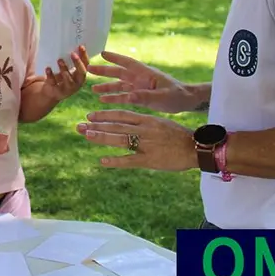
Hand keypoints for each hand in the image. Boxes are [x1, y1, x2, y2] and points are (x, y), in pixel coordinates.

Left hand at [30, 46, 88, 103]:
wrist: (51, 92)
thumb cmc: (61, 77)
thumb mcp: (67, 70)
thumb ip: (70, 61)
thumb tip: (71, 43)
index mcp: (81, 76)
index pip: (86, 65)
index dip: (84, 56)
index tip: (81, 46)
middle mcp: (77, 83)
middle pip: (81, 73)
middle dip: (77, 63)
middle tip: (72, 54)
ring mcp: (67, 89)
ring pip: (68, 80)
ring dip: (64, 69)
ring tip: (59, 60)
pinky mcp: (56, 92)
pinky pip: (54, 83)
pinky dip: (50, 75)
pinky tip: (48, 68)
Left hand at [76, 108, 196, 170]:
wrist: (195, 147)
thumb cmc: (179, 135)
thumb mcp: (161, 123)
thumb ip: (144, 122)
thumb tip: (128, 122)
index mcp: (147, 120)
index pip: (121, 114)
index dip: (104, 114)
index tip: (90, 115)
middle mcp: (144, 130)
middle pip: (115, 126)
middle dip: (96, 125)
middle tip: (79, 125)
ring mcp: (146, 145)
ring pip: (119, 139)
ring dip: (101, 137)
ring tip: (86, 136)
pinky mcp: (149, 160)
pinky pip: (129, 160)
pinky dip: (115, 160)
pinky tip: (102, 161)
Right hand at [87, 51, 193, 113]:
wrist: (186, 101)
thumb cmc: (178, 95)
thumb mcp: (162, 96)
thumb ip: (146, 97)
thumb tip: (130, 96)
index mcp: (145, 73)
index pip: (127, 63)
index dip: (115, 58)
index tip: (102, 53)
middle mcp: (140, 78)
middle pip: (119, 73)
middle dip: (104, 71)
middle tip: (89, 69)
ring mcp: (139, 87)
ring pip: (119, 85)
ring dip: (107, 87)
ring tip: (92, 88)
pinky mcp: (140, 96)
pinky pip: (124, 96)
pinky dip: (114, 98)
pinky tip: (103, 100)